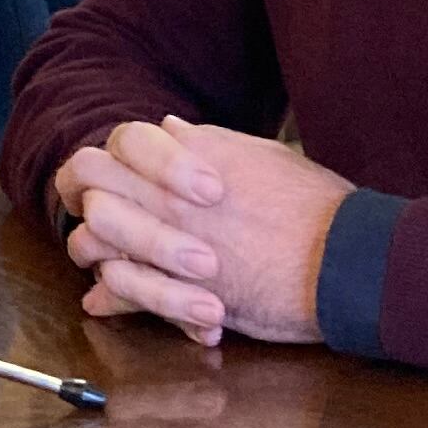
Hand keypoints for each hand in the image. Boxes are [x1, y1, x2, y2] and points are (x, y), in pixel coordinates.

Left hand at [53, 117, 351, 347]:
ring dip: (95, 250)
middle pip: (88, 185)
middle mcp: (167, 195)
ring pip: (90, 241)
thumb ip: (207, 144)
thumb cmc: (312, 206)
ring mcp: (166, 243)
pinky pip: (118, 291)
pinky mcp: (176, 290)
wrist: (340, 262)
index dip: (109, 164)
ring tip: (108, 260)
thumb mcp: (261, 155)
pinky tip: (103, 300)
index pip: (115, 146)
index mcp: (187, 156)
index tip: (120, 180)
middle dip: (89, 201)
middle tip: (103, 219)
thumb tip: (171, 126)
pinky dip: (108, 298)